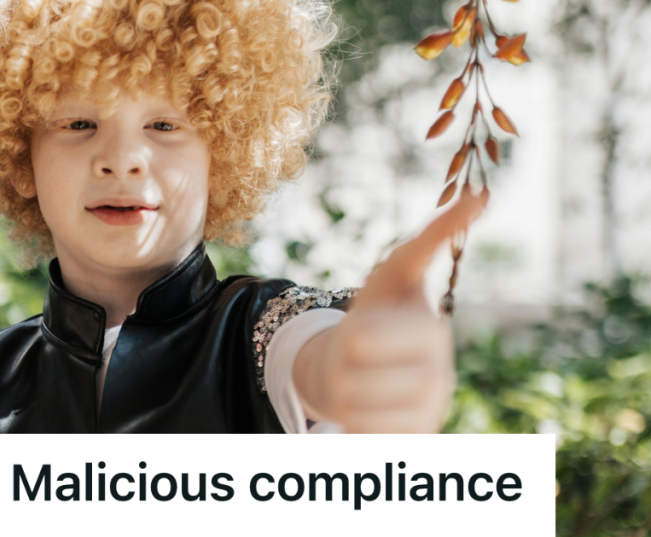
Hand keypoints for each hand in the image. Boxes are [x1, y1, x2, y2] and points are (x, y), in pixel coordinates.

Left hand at [293, 190, 486, 432]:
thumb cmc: (379, 308)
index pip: (361, 341)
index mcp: (430, 336)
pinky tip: (358, 408)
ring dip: (339, 395)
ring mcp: (422, 416)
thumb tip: (482, 194)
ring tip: (353, 379)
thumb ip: (434, 234)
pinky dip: (347, 426)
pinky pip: (359, 442)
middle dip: (341, 367)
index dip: (350, 334)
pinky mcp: (406, 443)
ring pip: (350, 415)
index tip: (356, 326)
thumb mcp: (397, 267)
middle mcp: (436, 381)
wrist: (362, 363)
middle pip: (352, 382)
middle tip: (352, 355)